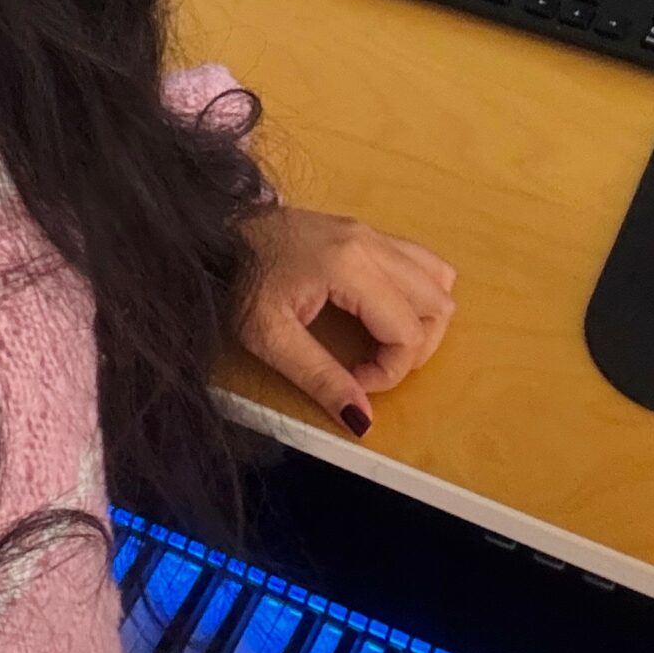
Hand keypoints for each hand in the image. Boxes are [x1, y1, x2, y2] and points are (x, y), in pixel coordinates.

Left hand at [235, 208, 456, 438]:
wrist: (215, 233)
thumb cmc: (238, 282)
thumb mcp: (269, 338)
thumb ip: (319, 378)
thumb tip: (362, 421)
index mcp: (350, 266)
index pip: (407, 331)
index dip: (390, 371)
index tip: (353, 382)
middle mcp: (371, 242)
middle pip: (437, 304)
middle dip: (415, 348)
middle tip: (372, 366)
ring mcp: (371, 232)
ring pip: (438, 279)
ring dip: (422, 319)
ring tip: (381, 342)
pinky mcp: (365, 231)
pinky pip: (419, 261)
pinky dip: (416, 293)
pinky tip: (381, 313)